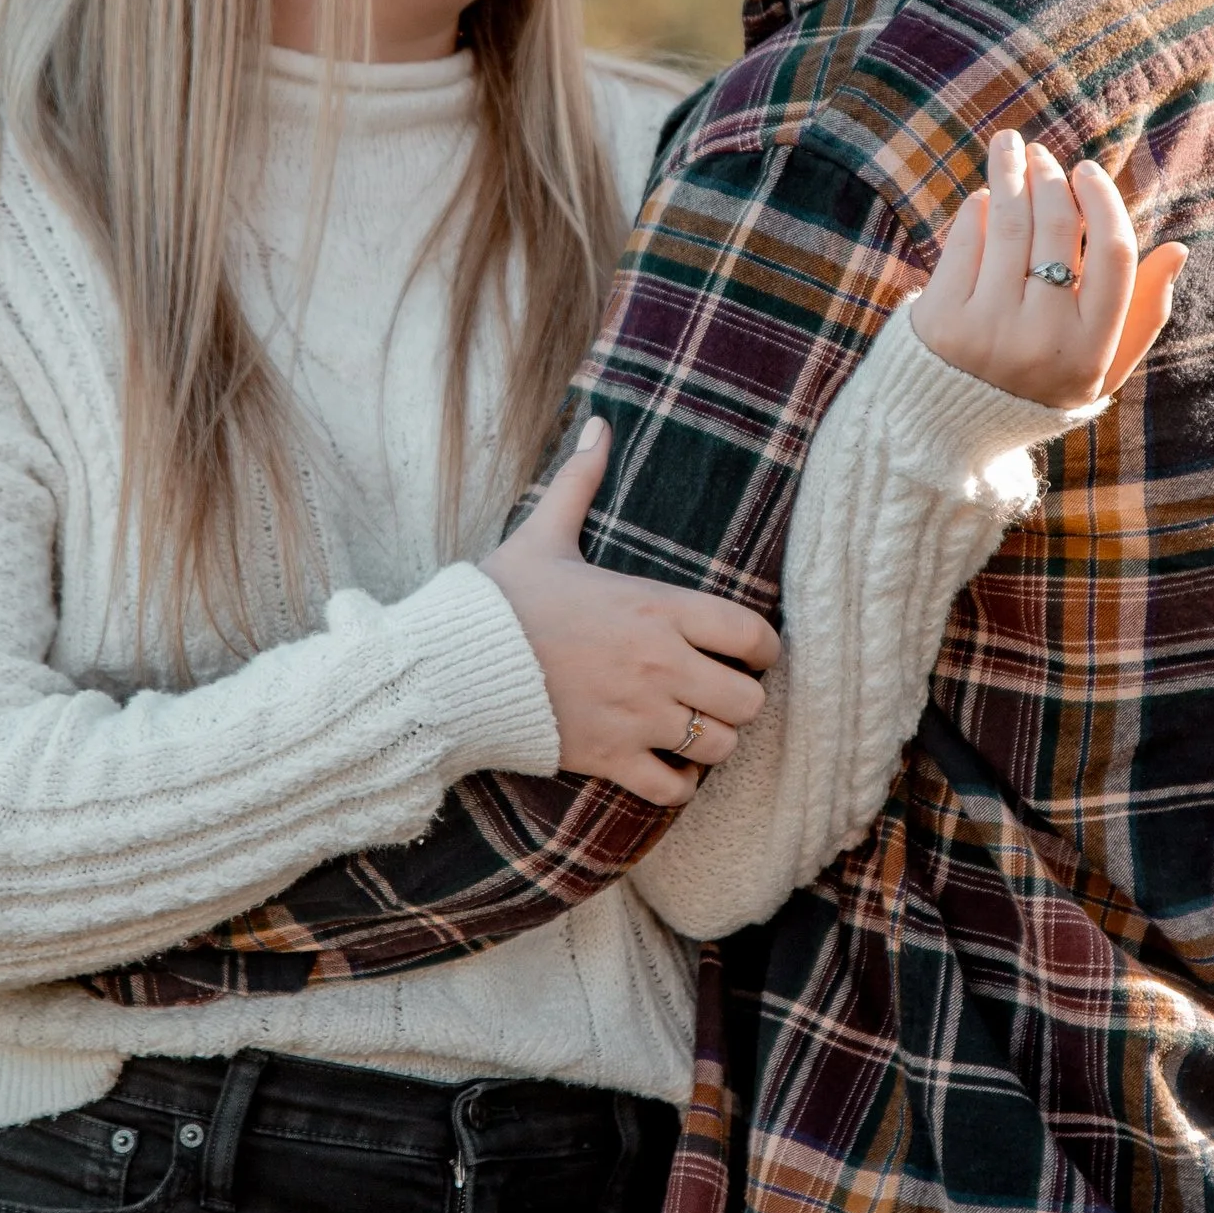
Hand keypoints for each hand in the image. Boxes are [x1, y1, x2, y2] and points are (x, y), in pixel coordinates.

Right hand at [482, 421, 779, 803]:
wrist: (451, 664)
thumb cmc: (503, 599)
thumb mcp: (544, 534)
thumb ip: (579, 481)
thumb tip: (597, 424)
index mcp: (655, 607)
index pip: (752, 634)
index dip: (762, 648)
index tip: (748, 651)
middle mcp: (659, 664)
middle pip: (748, 700)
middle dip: (740, 698)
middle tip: (718, 692)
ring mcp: (637, 716)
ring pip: (720, 746)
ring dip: (713, 740)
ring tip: (694, 727)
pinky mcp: (609, 757)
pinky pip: (673, 789)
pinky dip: (678, 783)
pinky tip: (666, 765)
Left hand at [911, 132, 1183, 408]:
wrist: (950, 428)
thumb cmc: (1039, 386)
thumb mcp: (1101, 367)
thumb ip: (1143, 314)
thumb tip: (1177, 249)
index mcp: (1090, 350)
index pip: (1113, 254)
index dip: (1103, 201)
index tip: (1087, 171)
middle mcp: (1042, 339)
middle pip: (1057, 227)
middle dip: (1051, 178)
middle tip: (1043, 157)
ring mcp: (988, 329)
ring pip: (1008, 222)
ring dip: (1010, 172)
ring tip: (1011, 148)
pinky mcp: (941, 319)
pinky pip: (965, 241)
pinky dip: (976, 209)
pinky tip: (983, 197)